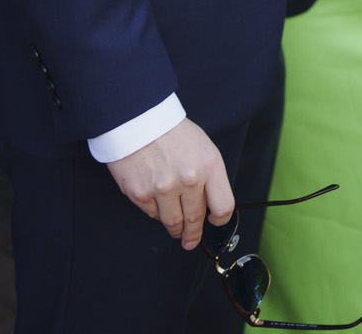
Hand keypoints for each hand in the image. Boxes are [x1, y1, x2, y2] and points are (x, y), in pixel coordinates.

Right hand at [105, 119, 232, 250]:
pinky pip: (152, 214)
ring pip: (173, 222)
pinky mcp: (141, 194)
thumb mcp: (202, 147)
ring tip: (176, 232)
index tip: (214, 222)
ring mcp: (164, 189)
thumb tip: (209, 205)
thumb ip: (209, 176)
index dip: (220, 219)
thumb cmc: (172, 132)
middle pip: (196, 219)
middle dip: (194, 233)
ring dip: (176, 230)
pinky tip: (156, 203)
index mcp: (210, 165)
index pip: (224, 206)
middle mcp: (189, 179)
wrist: (138, 120)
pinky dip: (156, 213)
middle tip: (190, 240)